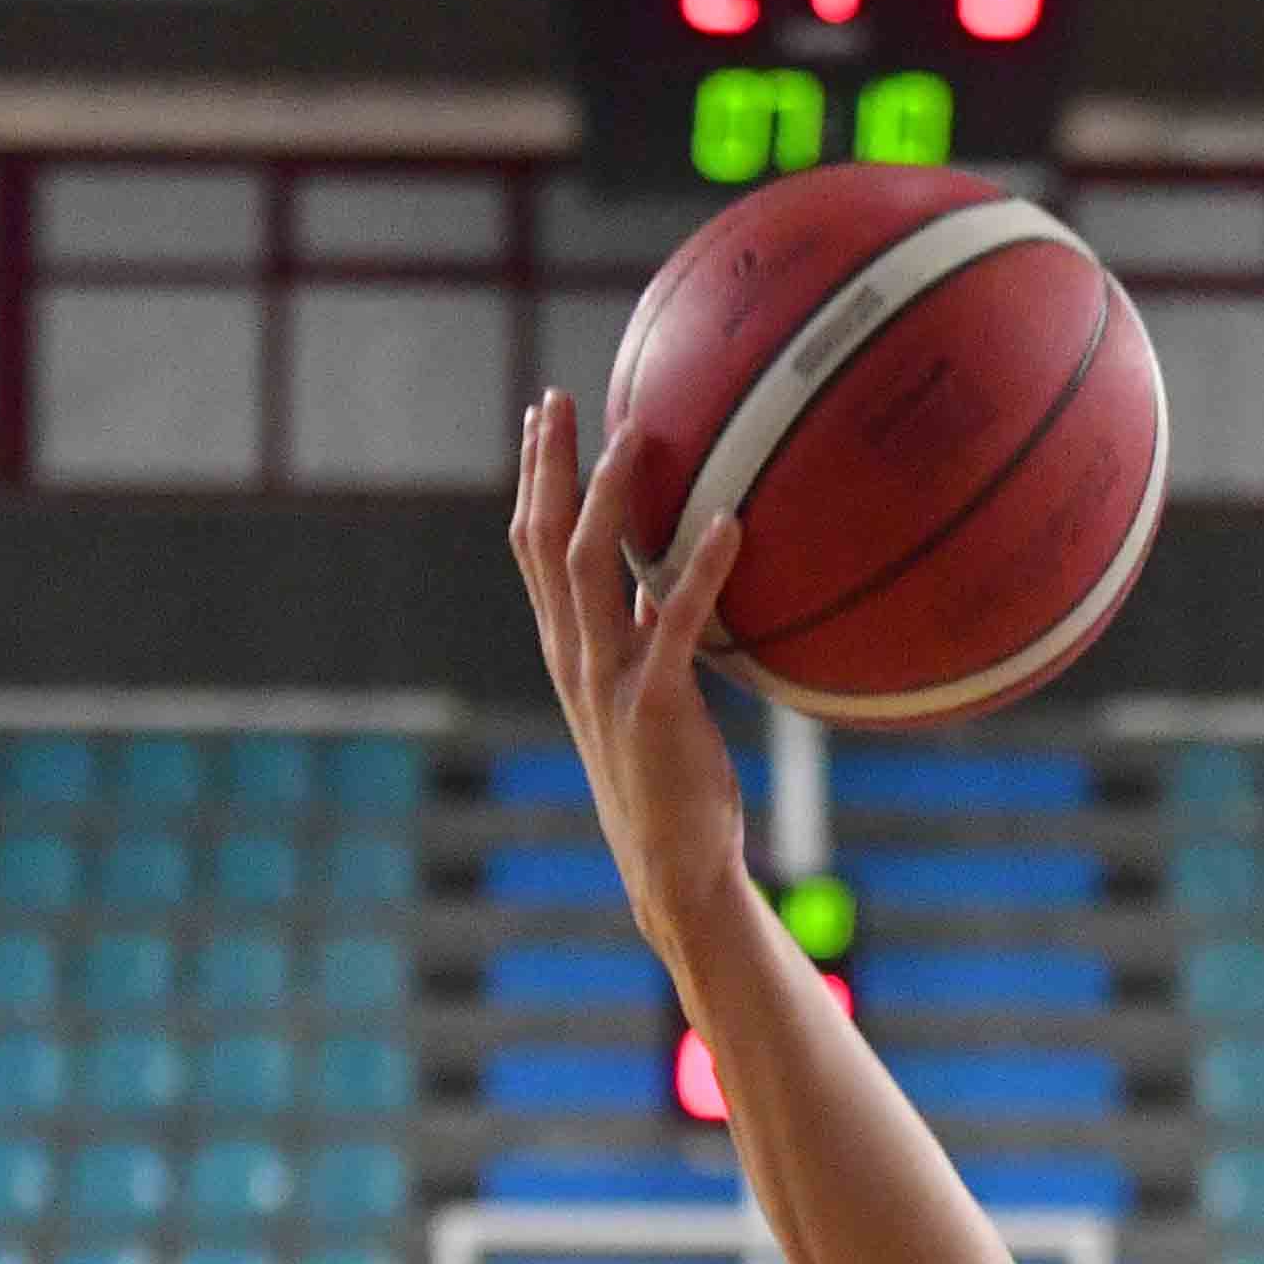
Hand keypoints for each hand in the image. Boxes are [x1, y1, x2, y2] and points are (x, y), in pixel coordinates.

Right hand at [505, 390, 751, 950]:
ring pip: (589, 566)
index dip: (534, 478)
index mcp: (568, 648)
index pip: (532, 546)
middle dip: (547, 465)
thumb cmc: (667, 779)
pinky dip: (701, 570)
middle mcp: (573, 655)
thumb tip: (666, 576)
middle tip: (558, 398)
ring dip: (609, 496)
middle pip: (542, 539)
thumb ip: (650, 632)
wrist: (671, 865)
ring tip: (636, 434)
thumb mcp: (650, 692)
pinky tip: (731, 523)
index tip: (543, 418)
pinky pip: (677, 622)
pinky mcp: (654, 704)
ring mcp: (607, 678)